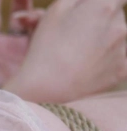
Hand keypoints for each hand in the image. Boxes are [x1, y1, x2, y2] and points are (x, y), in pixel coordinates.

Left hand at [0, 0, 43, 92]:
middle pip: (16, 13)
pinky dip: (43, 22)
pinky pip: (50, 29)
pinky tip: (36, 24)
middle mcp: (13, 44)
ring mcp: (33, 46)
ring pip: (34, 19)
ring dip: (30, 12)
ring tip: (22, 19)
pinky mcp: (50, 51)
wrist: (18, 111)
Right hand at [3, 0, 126, 102]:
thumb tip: (88, 2)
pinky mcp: (122, 70)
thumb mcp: (56, 10)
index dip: (104, 3)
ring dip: (103, 40)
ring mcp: (123, 50)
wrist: (47, 87)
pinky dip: (106, 60)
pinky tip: (87, 66)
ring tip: (78, 54)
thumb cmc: (47, 46)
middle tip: (76, 34)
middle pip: (116, 16)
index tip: (93, 10)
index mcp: (104, 6)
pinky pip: (119, 59)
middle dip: (101, 20)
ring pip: (117, 38)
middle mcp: (120, 26)